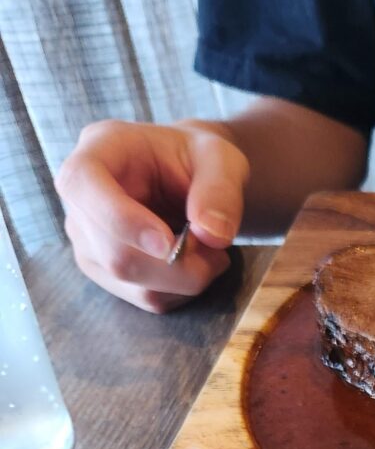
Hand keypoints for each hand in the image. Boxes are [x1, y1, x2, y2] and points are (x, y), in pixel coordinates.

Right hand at [55, 119, 249, 312]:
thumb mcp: (220, 159)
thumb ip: (220, 190)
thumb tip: (213, 236)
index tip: (168, 243)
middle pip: (116, 253)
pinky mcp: (105, 271)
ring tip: (212, 250)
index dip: (122, 220)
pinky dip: (183, 289)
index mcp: (98, 151)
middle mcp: (80, 199)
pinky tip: (196, 263)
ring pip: (132, 283)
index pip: (83, 185)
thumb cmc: (198, 159)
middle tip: (219, 248)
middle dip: (179, 265)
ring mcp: (87, 240)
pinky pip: (147, 297)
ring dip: (186, 278)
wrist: (191, 176)